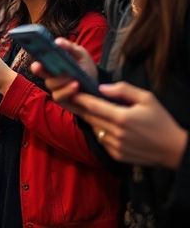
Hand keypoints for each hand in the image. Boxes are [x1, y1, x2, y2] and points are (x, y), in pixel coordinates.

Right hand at [31, 38, 96, 113]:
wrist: (98, 87)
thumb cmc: (85, 69)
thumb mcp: (81, 55)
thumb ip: (70, 48)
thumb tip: (58, 41)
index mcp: (52, 61)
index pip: (38, 56)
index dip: (34, 53)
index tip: (33, 49)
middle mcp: (49, 74)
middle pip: (37, 70)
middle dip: (37, 68)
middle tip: (38, 65)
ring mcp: (54, 87)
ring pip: (50, 83)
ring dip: (61, 80)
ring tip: (74, 78)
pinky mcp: (60, 99)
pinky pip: (58, 95)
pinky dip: (67, 90)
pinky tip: (75, 85)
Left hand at [72, 82, 188, 169]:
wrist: (174, 149)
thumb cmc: (161, 120)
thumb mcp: (147, 98)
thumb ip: (123, 90)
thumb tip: (101, 88)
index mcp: (122, 117)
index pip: (92, 105)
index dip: (79, 98)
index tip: (70, 92)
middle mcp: (116, 133)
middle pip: (90, 117)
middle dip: (80, 107)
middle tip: (73, 99)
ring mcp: (115, 146)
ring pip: (94, 129)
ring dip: (91, 119)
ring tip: (90, 110)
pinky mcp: (117, 155)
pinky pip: (101, 140)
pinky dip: (100, 132)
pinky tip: (105, 126)